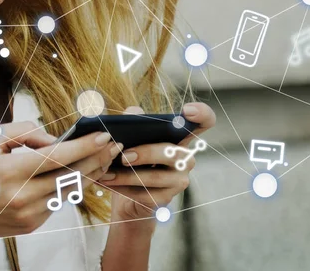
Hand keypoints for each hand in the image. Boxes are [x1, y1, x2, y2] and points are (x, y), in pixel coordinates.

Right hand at [0, 121, 121, 237]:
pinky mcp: (34, 224)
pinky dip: (72, 186)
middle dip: (98, 158)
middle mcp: (23, 195)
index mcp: (11, 171)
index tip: (104, 135)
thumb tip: (56, 139)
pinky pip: (60, 201)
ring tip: (104, 157)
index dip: (85, 146)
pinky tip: (81, 174)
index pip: (58, 157)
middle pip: (72, 175)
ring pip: (71, 190)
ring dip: (91, 173)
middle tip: (114, 145)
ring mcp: (30, 213)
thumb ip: (24, 132)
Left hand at [100, 103, 215, 222]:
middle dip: (145, 153)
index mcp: (179, 138)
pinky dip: (122, 188)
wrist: (127, 198)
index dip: (201, 114)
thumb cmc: (131, 161)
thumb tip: (132, 113)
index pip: (203, 122)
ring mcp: (180, 179)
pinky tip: (106, 182)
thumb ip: (133, 121)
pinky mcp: (167, 199)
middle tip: (123, 156)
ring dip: (126, 175)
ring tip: (105, 173)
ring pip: (155, 176)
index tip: (187, 110)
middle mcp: (185, 157)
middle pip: (171, 151)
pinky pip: (145, 193)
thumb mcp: (130, 138)